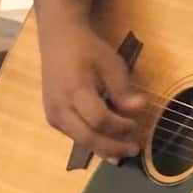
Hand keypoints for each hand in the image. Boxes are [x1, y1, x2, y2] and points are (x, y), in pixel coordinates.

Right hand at [39, 23, 144, 161]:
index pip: (99, 119)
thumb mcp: (110, 63)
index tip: (136, 125)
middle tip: (134, 149)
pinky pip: (73, 136)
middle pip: (87, 137)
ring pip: (80, 141)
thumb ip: (123, 88)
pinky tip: (107, 142)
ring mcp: (53, 114)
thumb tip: (140, 108)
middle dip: (113, 147)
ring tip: (123, 151)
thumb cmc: (87, 50)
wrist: (58, 41)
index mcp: (75, 90)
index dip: (120, 127)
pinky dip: (92, 140)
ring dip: (103, 148)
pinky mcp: (52, 118)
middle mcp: (59, 107)